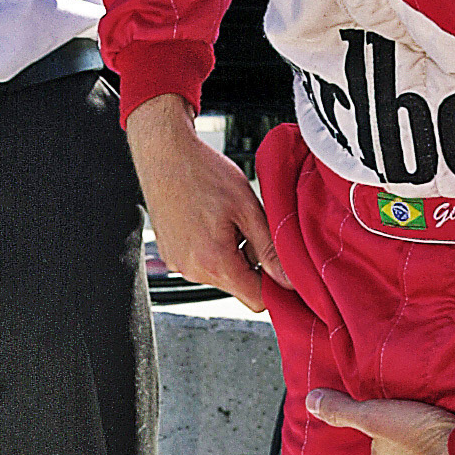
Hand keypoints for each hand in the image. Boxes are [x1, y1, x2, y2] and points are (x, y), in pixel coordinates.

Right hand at [126, 92, 290, 312]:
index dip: (277, 287)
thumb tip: (289, 279)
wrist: (164, 154)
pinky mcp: (170, 255)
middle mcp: (192, 270)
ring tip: (226, 219)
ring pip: (221, 274)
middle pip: (239, 286)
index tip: (283, 266)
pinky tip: (210, 220)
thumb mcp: (248, 208)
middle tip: (251, 226)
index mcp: (215, 261)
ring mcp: (178, 264)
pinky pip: (201, 263)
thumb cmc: (203, 173)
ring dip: (232, 254)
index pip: (257, 300)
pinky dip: (213, 248)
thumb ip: (270, 249)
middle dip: (253, 263)